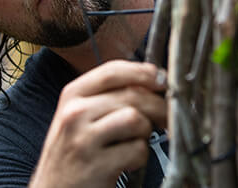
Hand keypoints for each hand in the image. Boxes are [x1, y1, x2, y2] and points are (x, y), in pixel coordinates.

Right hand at [28, 60, 167, 187]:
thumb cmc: (72, 153)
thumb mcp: (79, 116)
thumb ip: (108, 97)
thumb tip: (151, 82)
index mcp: (72, 95)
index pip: (113, 71)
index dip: (143, 72)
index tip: (161, 78)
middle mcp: (75, 113)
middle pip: (132, 95)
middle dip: (158, 106)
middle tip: (165, 117)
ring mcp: (84, 139)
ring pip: (136, 119)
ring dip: (145, 133)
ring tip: (134, 143)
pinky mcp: (97, 165)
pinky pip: (137, 150)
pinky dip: (140, 157)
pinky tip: (127, 162)